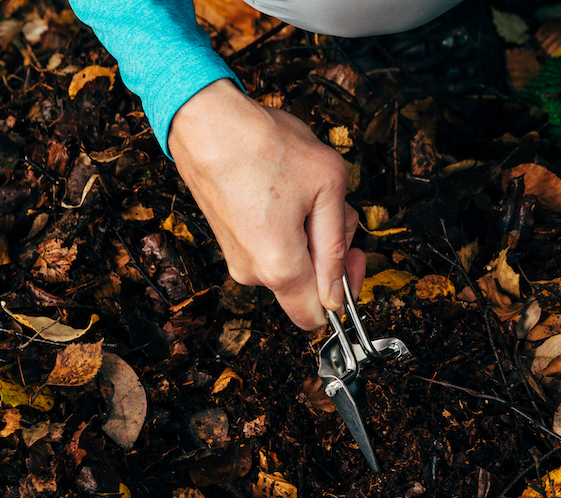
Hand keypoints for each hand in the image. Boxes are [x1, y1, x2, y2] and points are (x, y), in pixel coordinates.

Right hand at [167, 79, 365, 330]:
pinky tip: (287, 191)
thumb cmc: (265, 145)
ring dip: (311, 235)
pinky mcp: (229, 241)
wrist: (205, 119)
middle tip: (336, 210)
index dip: (345, 294)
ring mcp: (236, 257)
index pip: (317, 316)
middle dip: (331, 253)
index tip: (355, 259)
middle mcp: (253, 272)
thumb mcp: (328, 188)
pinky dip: (289, 227)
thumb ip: (338, 247)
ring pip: (292, 264)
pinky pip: (271, 248)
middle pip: (308, 286)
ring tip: (307, 191)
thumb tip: (338, 294)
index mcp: (280, 267)